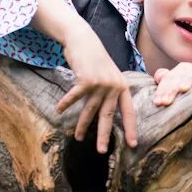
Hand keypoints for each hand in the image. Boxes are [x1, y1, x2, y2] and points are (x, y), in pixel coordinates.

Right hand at [55, 23, 137, 153]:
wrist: (84, 40)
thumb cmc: (94, 59)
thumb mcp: (108, 75)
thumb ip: (109, 92)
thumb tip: (107, 112)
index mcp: (122, 87)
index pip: (129, 111)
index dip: (131, 128)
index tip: (133, 144)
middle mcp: (114, 86)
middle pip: (108, 115)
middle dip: (103, 135)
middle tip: (102, 151)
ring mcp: (100, 83)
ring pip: (89, 110)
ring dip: (82, 125)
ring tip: (77, 138)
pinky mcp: (86, 80)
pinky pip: (74, 97)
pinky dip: (65, 104)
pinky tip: (58, 111)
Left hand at [153, 59, 191, 105]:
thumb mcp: (177, 88)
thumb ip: (167, 83)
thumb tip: (159, 77)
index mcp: (179, 72)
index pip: (168, 79)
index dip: (162, 90)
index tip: (158, 103)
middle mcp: (189, 68)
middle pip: (178, 76)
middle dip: (171, 89)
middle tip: (166, 102)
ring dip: (188, 79)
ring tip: (183, 88)